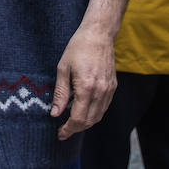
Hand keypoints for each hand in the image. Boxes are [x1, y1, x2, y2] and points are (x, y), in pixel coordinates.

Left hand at [50, 23, 116, 140]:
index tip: (59, 133)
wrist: (98, 34)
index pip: (78, 118)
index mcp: (86, 87)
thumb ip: (60, 93)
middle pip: (89, 121)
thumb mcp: (63, 69)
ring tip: (72, 123)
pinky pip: (104, 107)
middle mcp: (100, 91)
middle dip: (76, 129)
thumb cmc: (78, 48)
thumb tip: (55, 114)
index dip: (68, 129)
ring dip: (85, 123)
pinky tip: (84, 110)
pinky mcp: (113, 86)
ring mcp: (109, 89)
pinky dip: (94, 114)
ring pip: (98, 116)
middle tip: (63, 131)